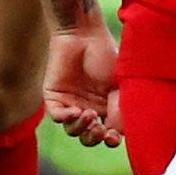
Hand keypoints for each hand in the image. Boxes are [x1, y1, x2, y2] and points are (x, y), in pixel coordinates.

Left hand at [43, 22, 121, 146]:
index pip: (108, 134)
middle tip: (100, 129)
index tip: (113, 138)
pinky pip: (57, 117)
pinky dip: (67, 118)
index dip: (111, 140)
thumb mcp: (121, 84)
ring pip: (72, 130)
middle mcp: (88, 108)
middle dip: (94, 137)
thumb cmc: (106, 54)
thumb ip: (122, 108)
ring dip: (81, 128)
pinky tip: (76, 111)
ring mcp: (70, 103)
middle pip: (88, 137)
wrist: (84, 34)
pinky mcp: (54, 97)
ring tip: (89, 114)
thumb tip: (119, 132)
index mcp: (106, 107)